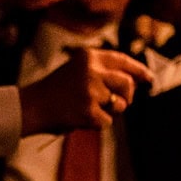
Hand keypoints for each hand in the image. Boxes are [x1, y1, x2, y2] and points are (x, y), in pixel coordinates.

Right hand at [18, 47, 152, 133]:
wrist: (31, 106)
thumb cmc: (57, 90)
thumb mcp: (78, 70)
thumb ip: (103, 71)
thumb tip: (137, 79)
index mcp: (89, 57)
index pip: (122, 60)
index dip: (139, 70)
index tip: (150, 78)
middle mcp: (91, 70)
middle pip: (127, 83)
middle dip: (127, 96)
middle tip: (117, 103)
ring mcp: (90, 91)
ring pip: (120, 104)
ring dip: (109, 111)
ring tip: (88, 108)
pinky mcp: (88, 110)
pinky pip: (107, 121)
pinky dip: (96, 123)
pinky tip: (80, 117)